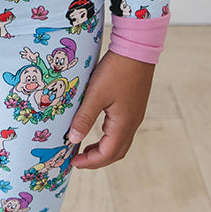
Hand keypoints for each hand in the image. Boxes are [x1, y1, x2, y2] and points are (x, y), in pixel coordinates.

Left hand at [65, 50, 154, 168]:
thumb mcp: (95, 94)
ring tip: (85, 149)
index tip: (73, 163)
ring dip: (103, 149)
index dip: (90, 162)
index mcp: (123, 124)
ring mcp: (135, 115)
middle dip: (97, 160)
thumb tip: (73, 140)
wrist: (137, 49)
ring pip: (120, 142)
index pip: (108, 154)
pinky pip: (122, 131)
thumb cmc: (116, 70)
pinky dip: (108, 138)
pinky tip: (97, 129)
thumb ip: (84, 118)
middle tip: (78, 160)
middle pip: (116, 152)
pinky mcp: (134, 106)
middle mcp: (132, 123)